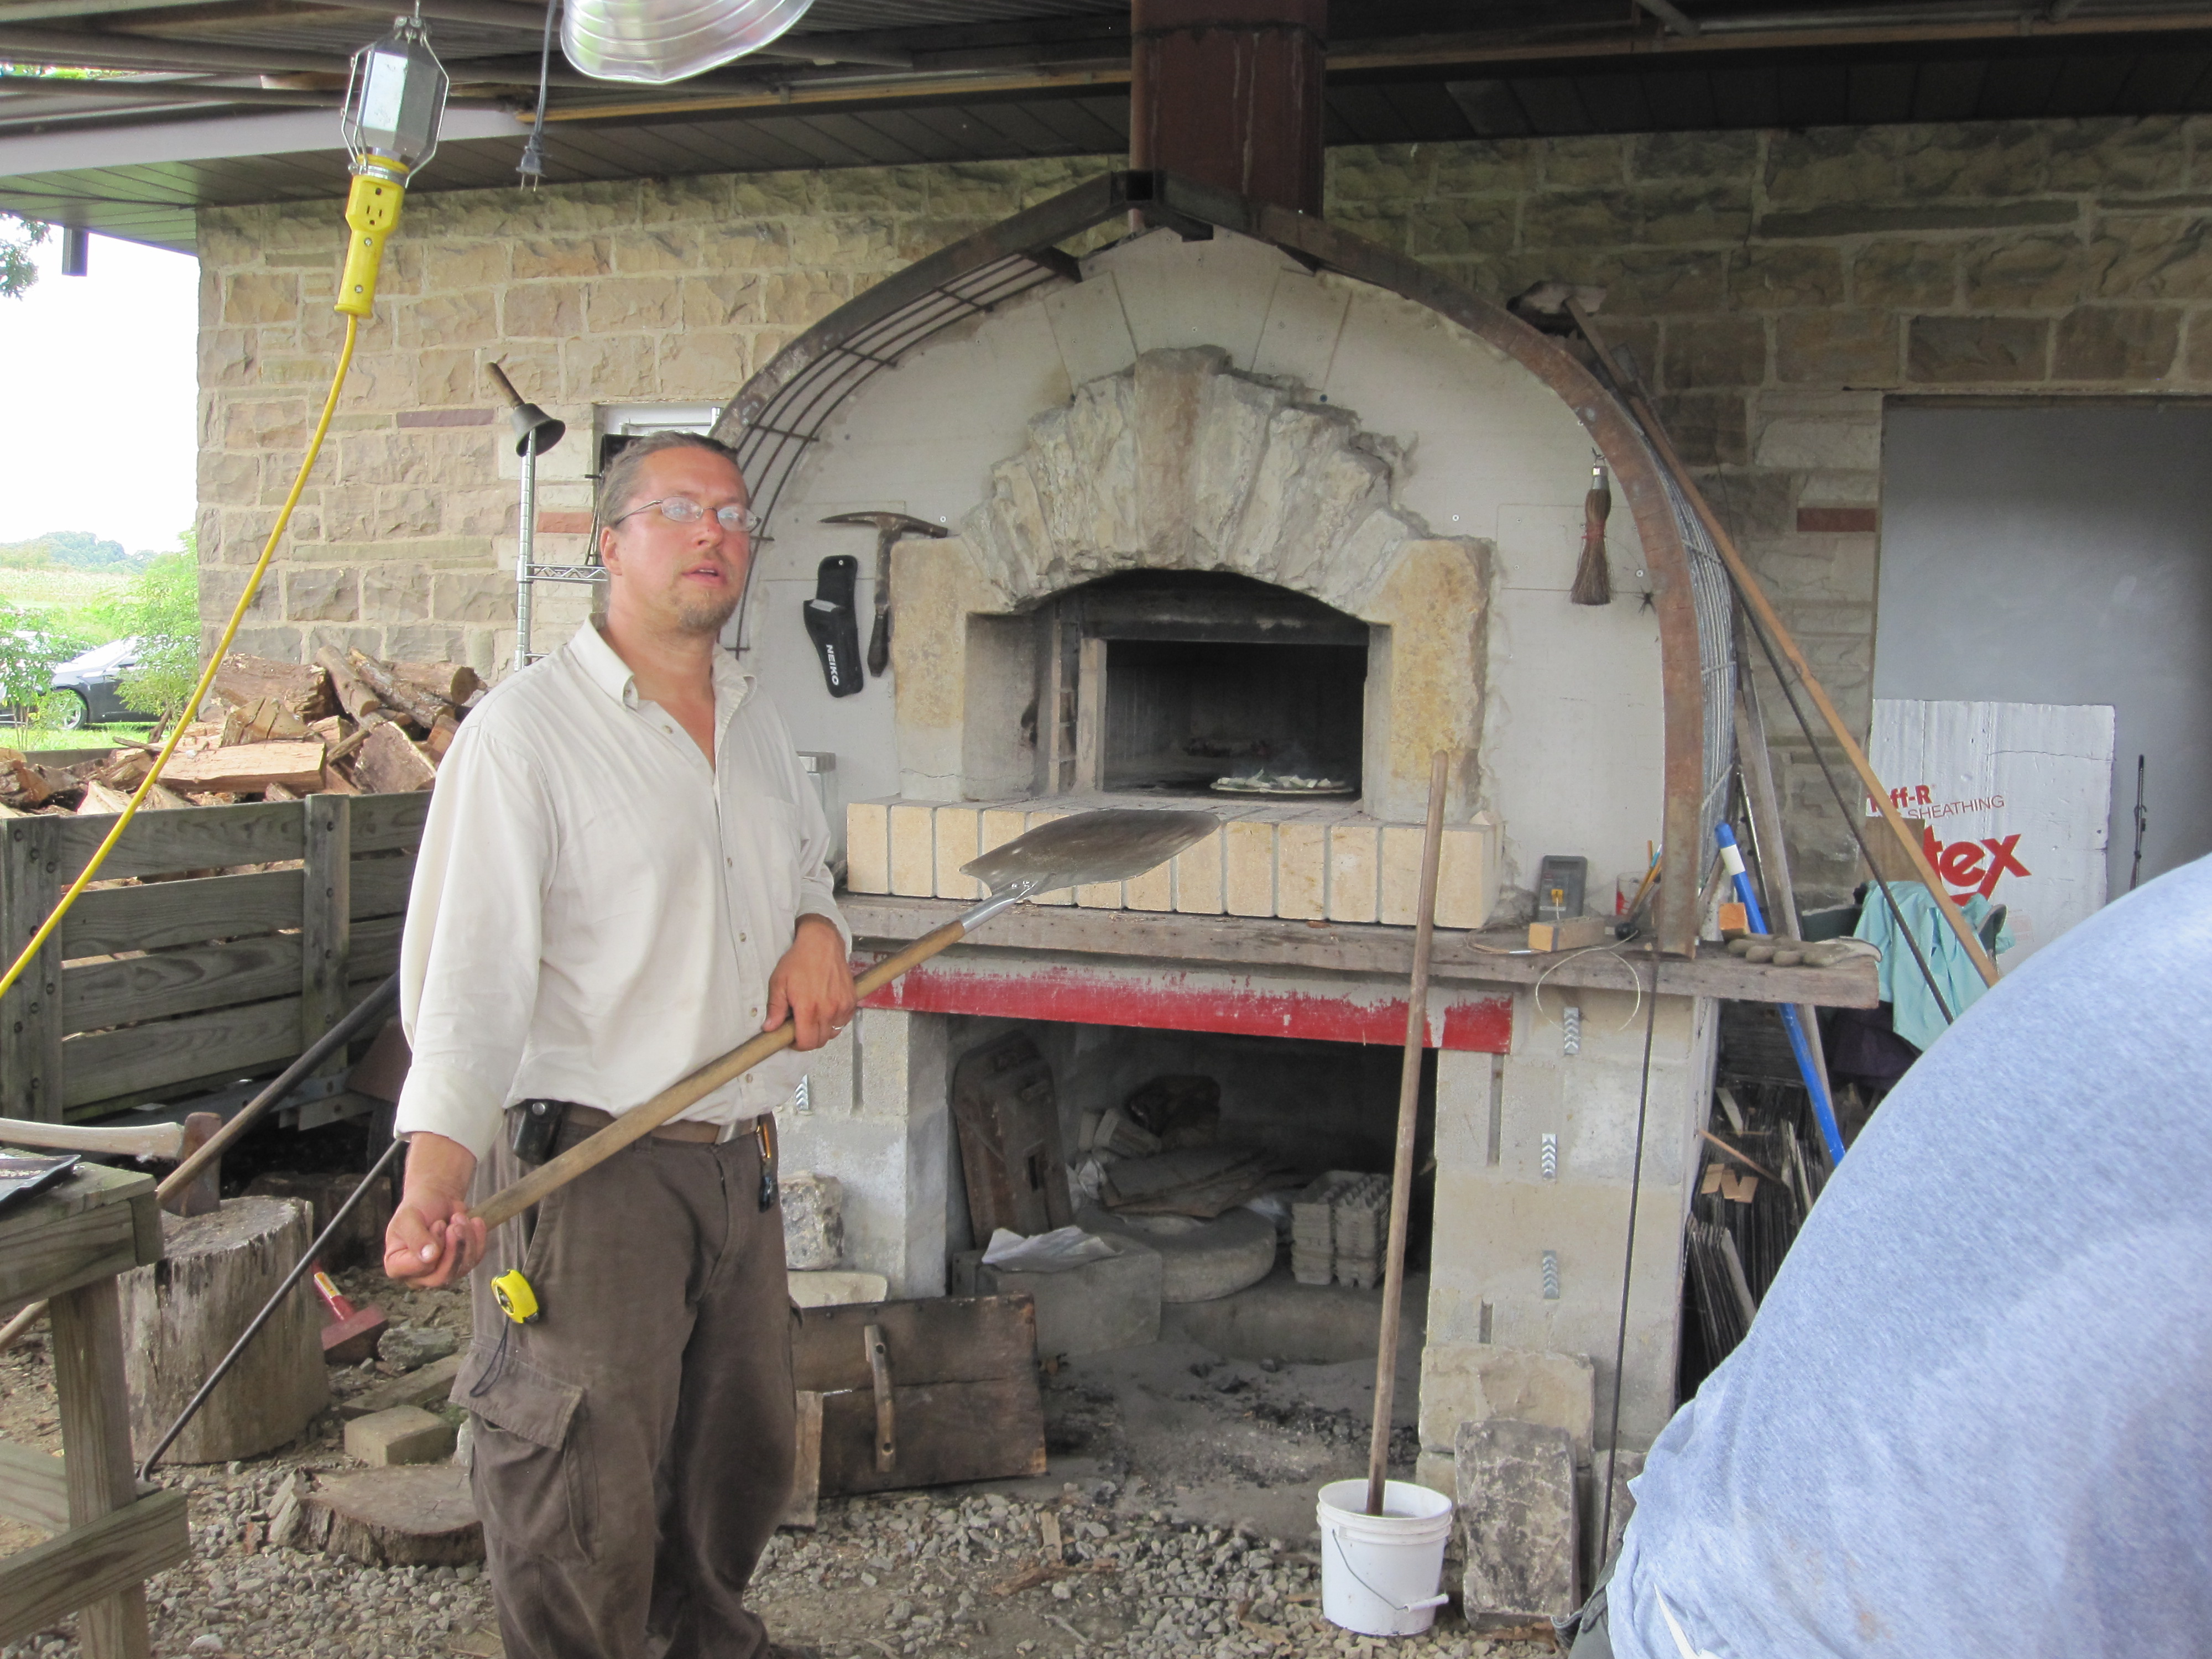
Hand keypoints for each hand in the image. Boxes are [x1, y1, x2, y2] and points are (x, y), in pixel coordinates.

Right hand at [383, 1132, 487, 1289]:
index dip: (430, 1252)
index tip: (439, 1227)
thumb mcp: (408, 1216)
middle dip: (454, 1248)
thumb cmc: (417, 1206)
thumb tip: (428, 1256)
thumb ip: (415, 1237)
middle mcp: (417, 1272)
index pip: (413, 1271)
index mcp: (396, 1264)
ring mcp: (440, 1269)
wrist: (435, 1196)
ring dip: (467, 1242)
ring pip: (459, 1269)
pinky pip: (473, 1259)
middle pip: (440, 1276)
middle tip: (457, 1222)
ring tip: (462, 1216)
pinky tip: (475, 1221)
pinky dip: (478, 1240)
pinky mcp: (459, 1261)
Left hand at [765, 914, 856, 1050]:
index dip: (797, 1045)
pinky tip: (825, 1010)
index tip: (791, 1038)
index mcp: (808, 1008)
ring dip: (822, 1030)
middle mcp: (828, 1009)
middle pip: (820, 1041)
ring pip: (833, 1032)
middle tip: (800, 1027)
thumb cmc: (800, 960)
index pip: (806, 1042)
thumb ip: (775, 1008)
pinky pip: (843, 1021)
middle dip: (808, 1039)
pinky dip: (835, 1021)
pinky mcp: (851, 1000)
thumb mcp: (779, 982)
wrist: (822, 943)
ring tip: (813, 1017)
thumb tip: (770, 1027)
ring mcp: (842, 1005)